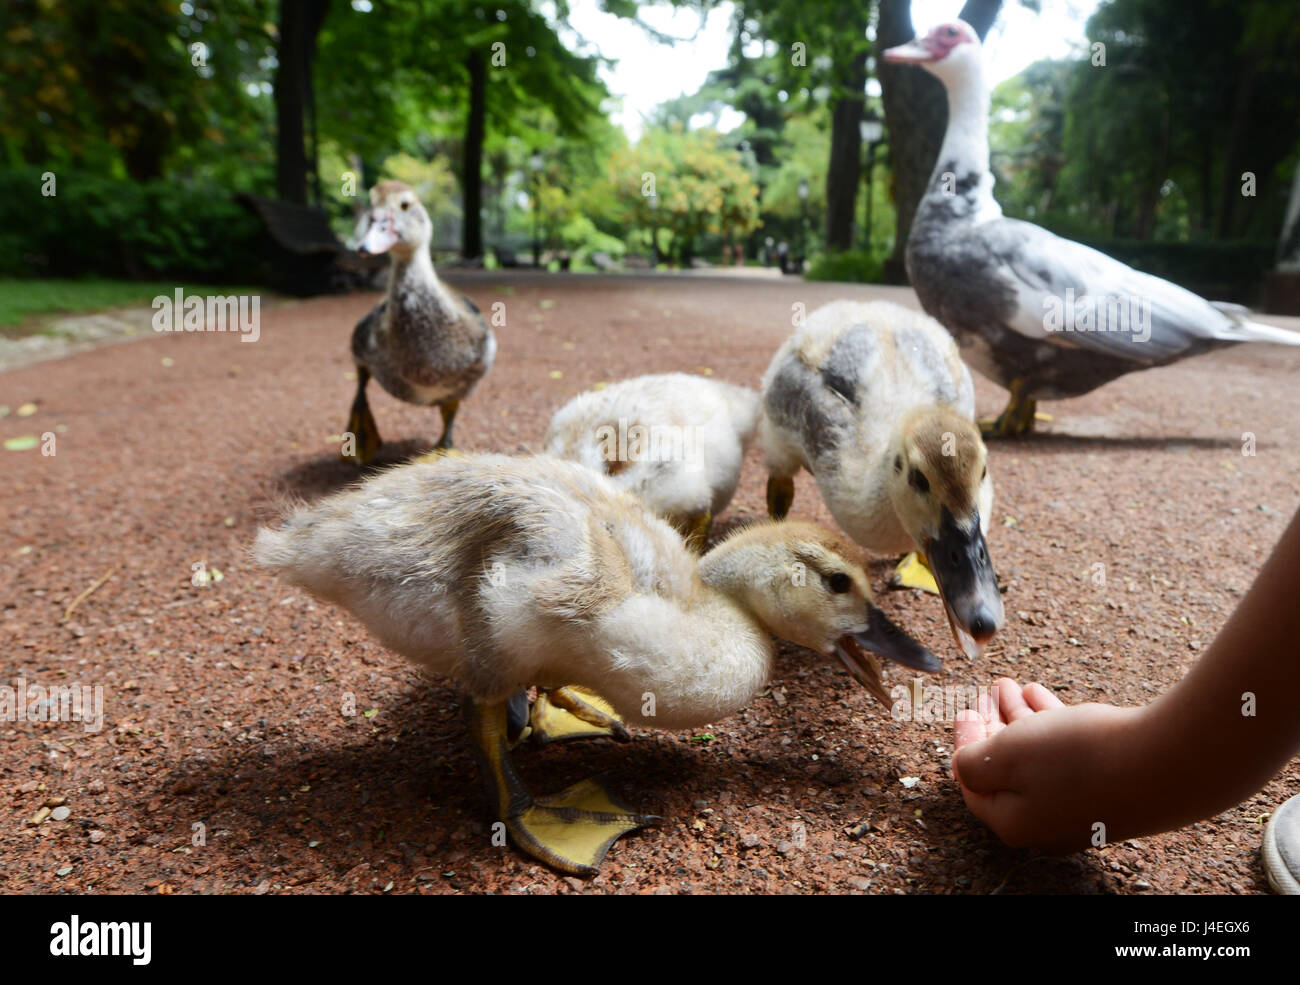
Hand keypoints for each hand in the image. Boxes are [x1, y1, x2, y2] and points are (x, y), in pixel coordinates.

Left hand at [952, 678, 1145, 851]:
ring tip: (1014, 686)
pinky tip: (1042, 697)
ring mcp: (1083, 809)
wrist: (1169, 763)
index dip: (964, 742)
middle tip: (989, 691)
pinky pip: (1069, 758)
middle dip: (994, 725)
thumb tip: (963, 765)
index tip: (963, 709)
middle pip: (1007, 771)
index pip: (973, 783)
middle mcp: (1048, 824)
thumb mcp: (1007, 755)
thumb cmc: (1081, 759)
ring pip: (1039, 760)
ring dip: (1020, 720)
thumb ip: (973, 762)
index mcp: (1015, 822)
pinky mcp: (1110, 790)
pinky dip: (1051, 726)